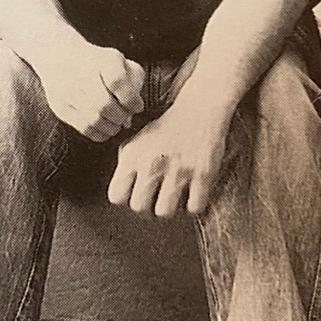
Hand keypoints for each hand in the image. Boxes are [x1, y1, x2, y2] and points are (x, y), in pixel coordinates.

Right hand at [37, 42, 144, 141]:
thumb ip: (133, 84)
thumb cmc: (99, 64)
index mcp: (103, 60)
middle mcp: (83, 73)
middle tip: (125, 118)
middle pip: (105, 104)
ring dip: (111, 127)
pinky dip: (98, 133)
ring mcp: (68, 91)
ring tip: (116, 124)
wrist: (60, 58)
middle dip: (121, 116)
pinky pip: (83, 127)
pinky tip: (104, 129)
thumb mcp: (122, 63)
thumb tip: (132, 112)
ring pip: (94, 119)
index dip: (131, 100)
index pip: (118, 82)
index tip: (137, 107)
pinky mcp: (60, 106)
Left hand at [108, 88, 229, 217]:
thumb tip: (120, 190)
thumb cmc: (168, 126)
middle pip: (139, 207)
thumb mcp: (137, 138)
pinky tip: (192, 194)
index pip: (116, 195)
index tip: (134, 193)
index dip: (125, 198)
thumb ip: (126, 162)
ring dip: (169, 208)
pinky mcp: (203, 174)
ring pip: (164, 212)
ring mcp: (178, 170)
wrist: (200, 109)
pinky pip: (194, 207)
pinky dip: (194, 204)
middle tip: (155, 198)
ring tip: (173, 198)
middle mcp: (153, 163)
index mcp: (133, 154)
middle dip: (147, 206)